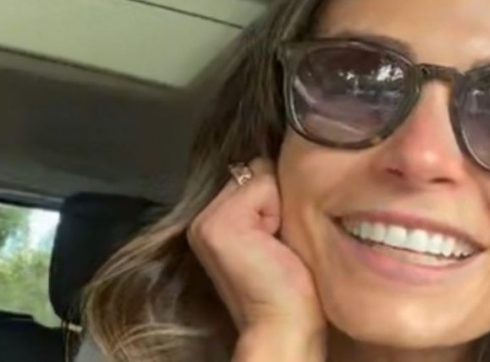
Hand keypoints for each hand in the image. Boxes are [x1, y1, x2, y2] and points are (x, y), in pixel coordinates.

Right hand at [187, 158, 325, 343]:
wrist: (283, 327)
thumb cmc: (290, 288)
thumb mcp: (271, 232)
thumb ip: (262, 200)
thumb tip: (278, 163)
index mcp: (209, 220)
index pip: (250, 174)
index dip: (274, 200)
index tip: (275, 239)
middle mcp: (200, 217)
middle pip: (254, 169)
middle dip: (275, 199)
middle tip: (276, 243)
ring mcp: (205, 220)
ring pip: (259, 173)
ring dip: (277, 204)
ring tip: (275, 244)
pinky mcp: (218, 224)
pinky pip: (263, 185)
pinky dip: (277, 211)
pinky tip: (273, 244)